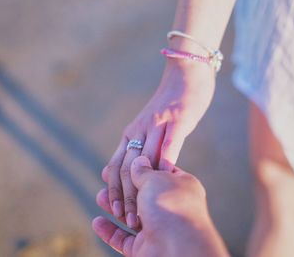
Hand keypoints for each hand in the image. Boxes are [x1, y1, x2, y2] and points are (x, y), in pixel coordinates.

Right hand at [93, 156, 228, 256]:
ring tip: (100, 197)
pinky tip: (97, 222)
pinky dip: (109, 231)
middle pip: (142, 194)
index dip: (140, 166)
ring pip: (131, 216)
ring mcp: (158, 229)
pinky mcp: (145, 248)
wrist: (178, 248)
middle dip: (122, 187)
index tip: (124, 160)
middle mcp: (171, 208)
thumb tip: (138, 161)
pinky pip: (123, 239)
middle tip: (105, 177)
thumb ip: (143, 170)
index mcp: (180, 188)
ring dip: (114, 206)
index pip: (159, 172)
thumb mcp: (155, 178)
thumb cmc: (171, 206)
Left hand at [105, 61, 215, 227]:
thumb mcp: (146, 128)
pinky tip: (166, 175)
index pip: (116, 166)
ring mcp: (159, 123)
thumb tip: (108, 171)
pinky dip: (167, 158)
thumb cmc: (168, 106)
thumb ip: (131, 149)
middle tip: (128, 220)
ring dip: (144, 186)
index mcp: (131, 134)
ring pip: (146, 158)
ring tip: (146, 209)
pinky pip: (171, 140)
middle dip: (126, 196)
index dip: (113, 190)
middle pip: (128, 167)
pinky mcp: (178, 118)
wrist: (185, 74)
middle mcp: (140, 130)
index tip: (115, 213)